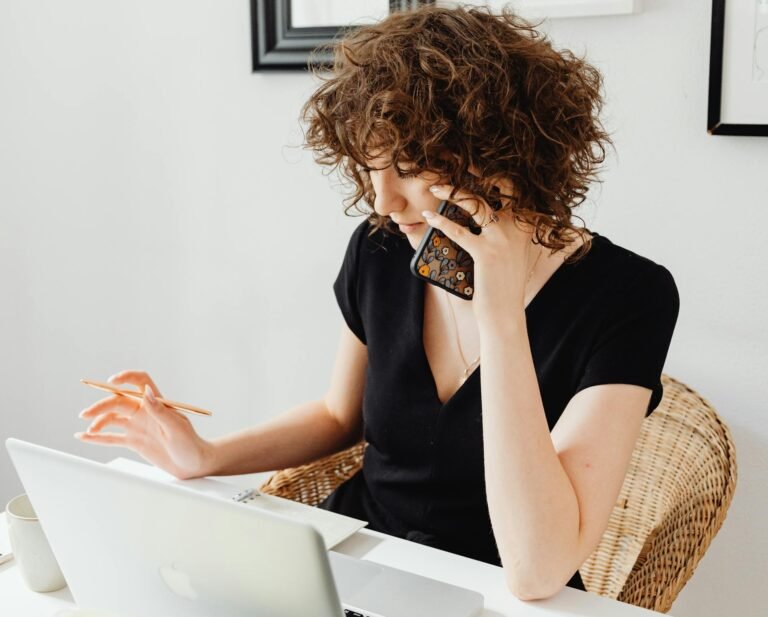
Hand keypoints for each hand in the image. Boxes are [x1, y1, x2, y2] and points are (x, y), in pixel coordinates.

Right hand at [76, 370, 214, 479]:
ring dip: (99, 421)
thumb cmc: (190, 443)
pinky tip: (83, 436)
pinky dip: (97, 437)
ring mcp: (138, 426)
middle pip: (118, 401)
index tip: (111, 381)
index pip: (139, 382)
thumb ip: (159, 410)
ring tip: (89, 430)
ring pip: (113, 418)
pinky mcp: (134, 441)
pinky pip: (112, 438)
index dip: (125, 377)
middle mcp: (144, 412)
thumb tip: (145, 391)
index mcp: (157, 403)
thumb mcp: (176, 427)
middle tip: (86, 415)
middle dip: (101, 406)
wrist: (193, 464)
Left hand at [423, 170, 536, 323]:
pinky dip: (442, 221)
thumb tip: (477, 214)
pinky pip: (460, 231)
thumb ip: (502, 233)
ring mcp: (504, 240)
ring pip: (477, 204)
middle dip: (480, 170)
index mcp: (527, 226)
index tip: (478, 163)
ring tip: (436, 187)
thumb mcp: (510, 255)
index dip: (498, 173)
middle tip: (459, 161)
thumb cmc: (502, 286)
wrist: (505, 316)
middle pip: (502, 186)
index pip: (516, 189)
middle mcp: (519, 228)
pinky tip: (430, 217)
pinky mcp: (487, 254)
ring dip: (453, 192)